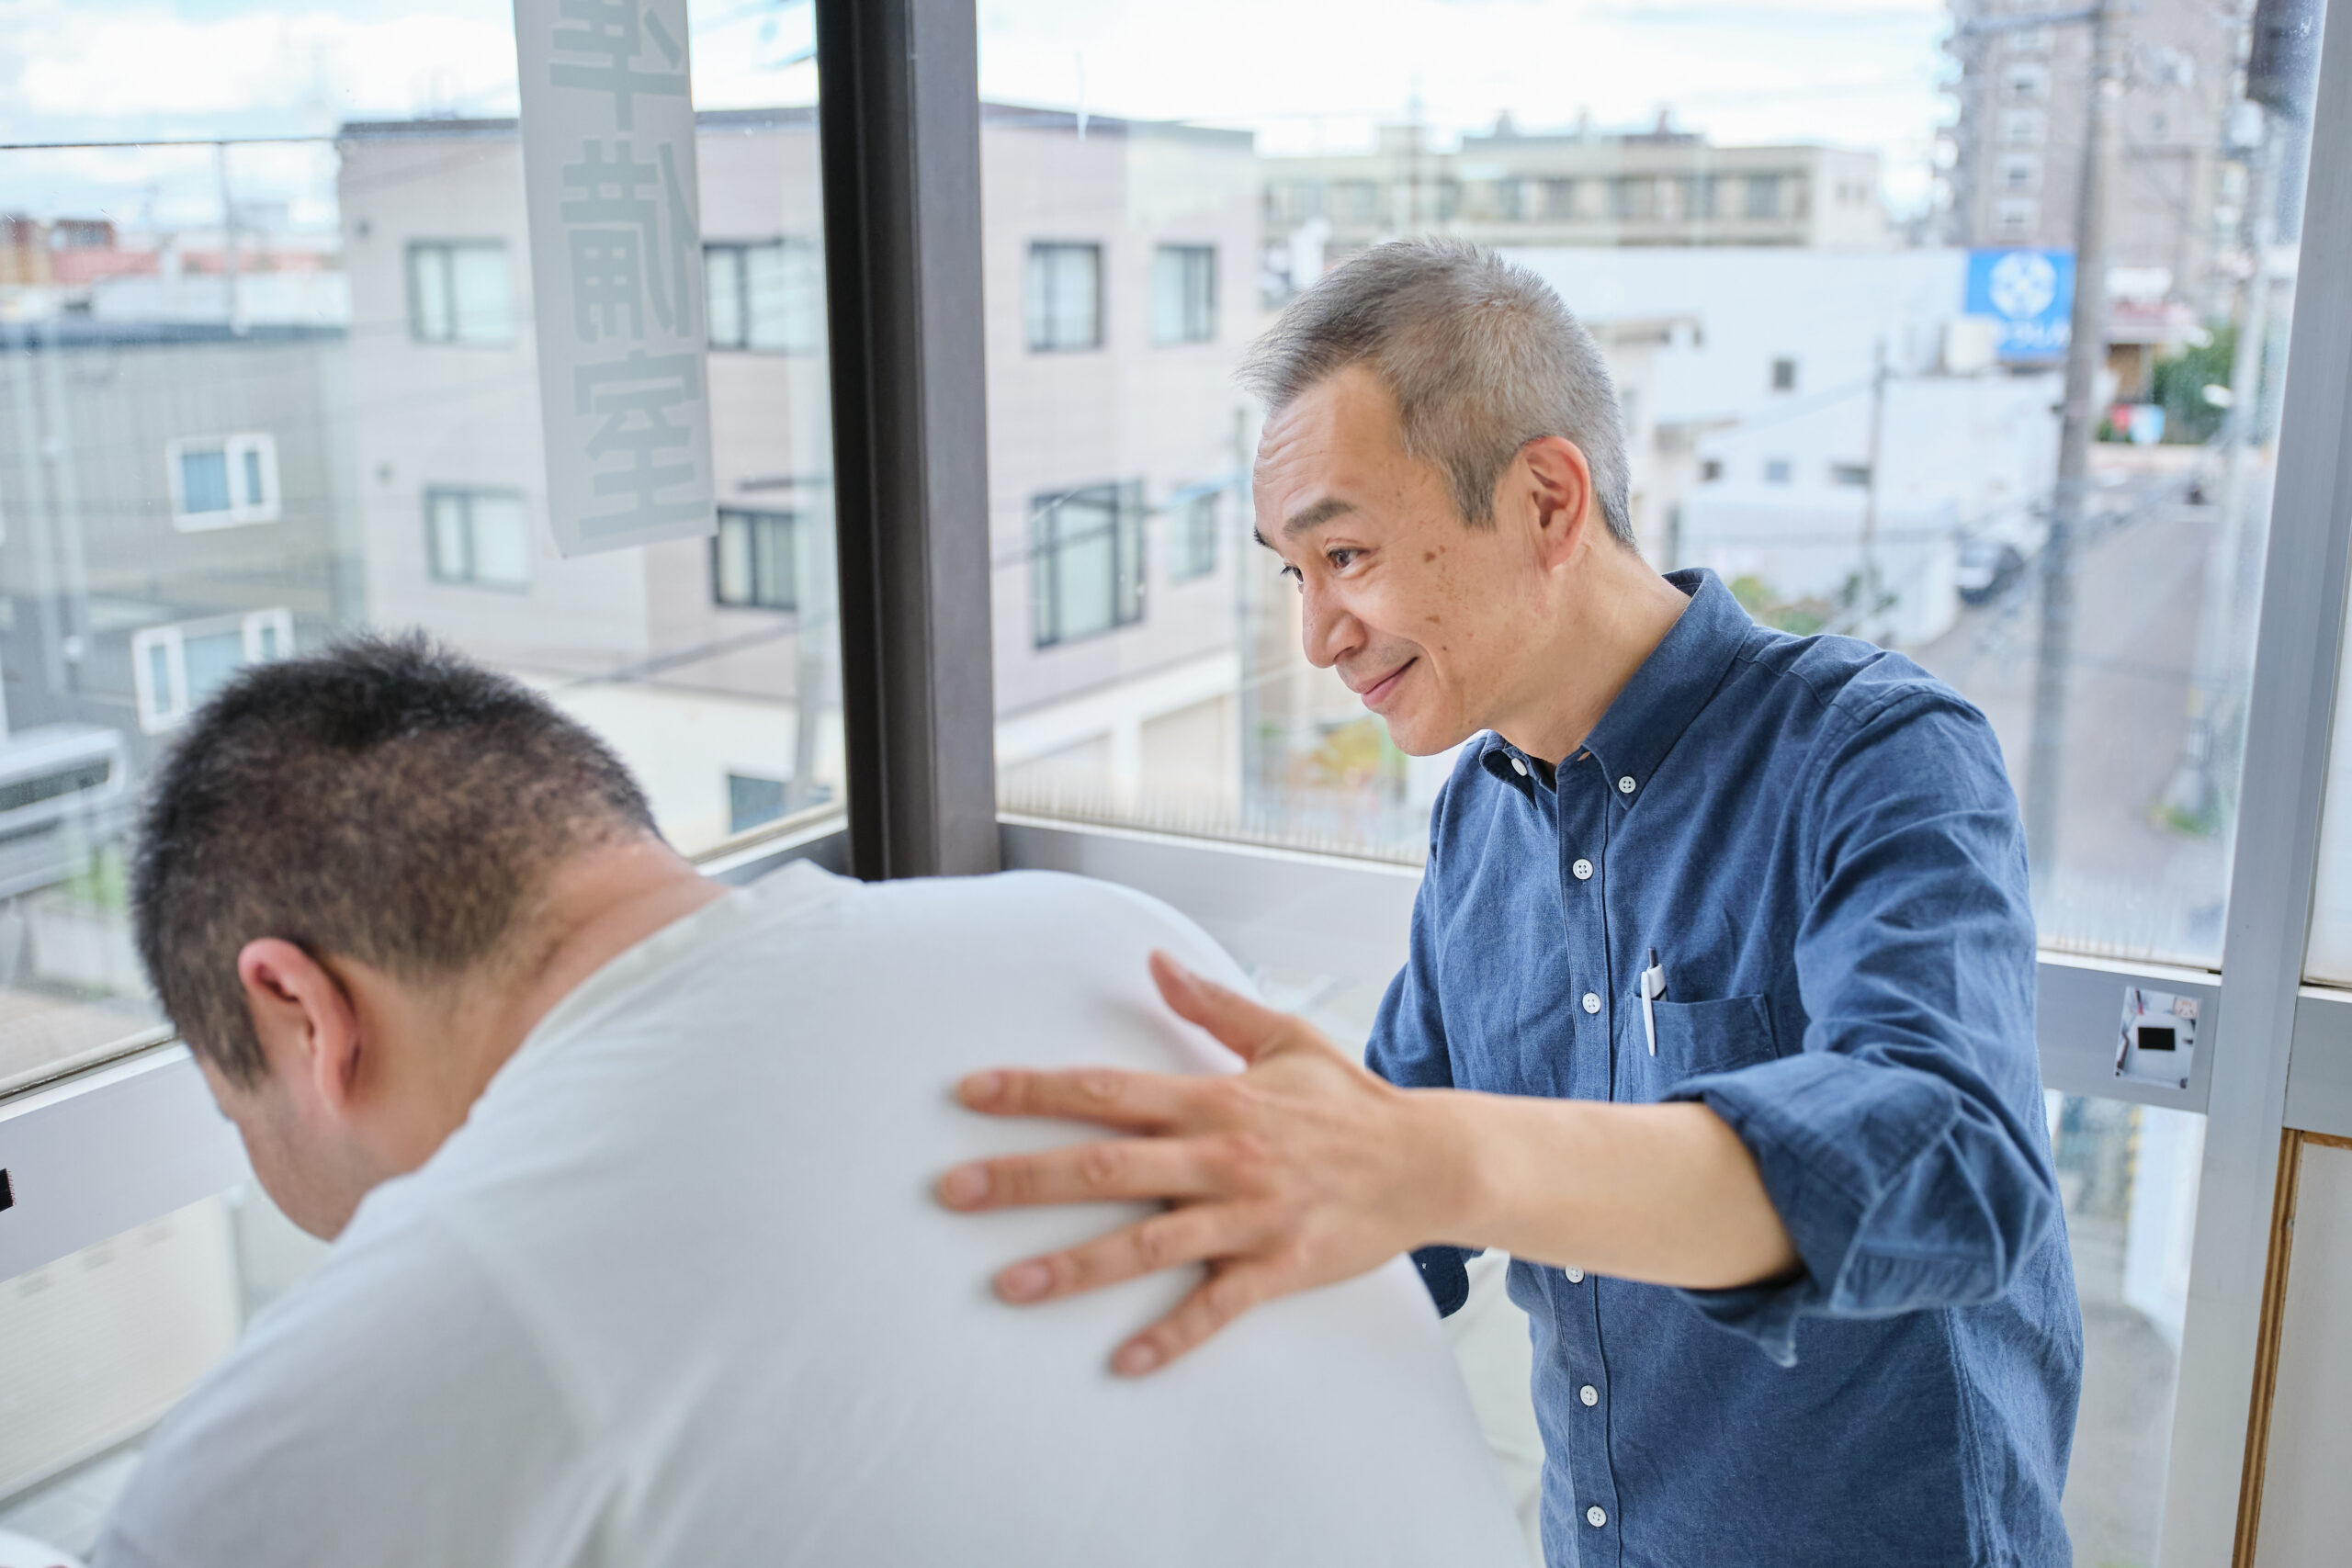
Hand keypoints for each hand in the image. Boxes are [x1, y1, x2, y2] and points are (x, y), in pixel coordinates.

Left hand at [936, 951, 1469, 1375]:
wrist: (1430, 1162)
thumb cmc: (1350, 1101)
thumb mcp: (1283, 1038)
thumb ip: (1212, 1005)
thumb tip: (1156, 960)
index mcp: (1214, 1100)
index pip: (1108, 1090)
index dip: (1035, 1090)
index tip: (970, 1092)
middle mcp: (1223, 1156)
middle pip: (1107, 1167)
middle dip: (1025, 1179)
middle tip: (952, 1191)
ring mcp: (1249, 1217)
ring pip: (1149, 1244)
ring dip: (1076, 1267)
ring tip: (1008, 1286)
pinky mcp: (1280, 1268)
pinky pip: (1219, 1308)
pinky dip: (1174, 1337)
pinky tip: (1124, 1362)